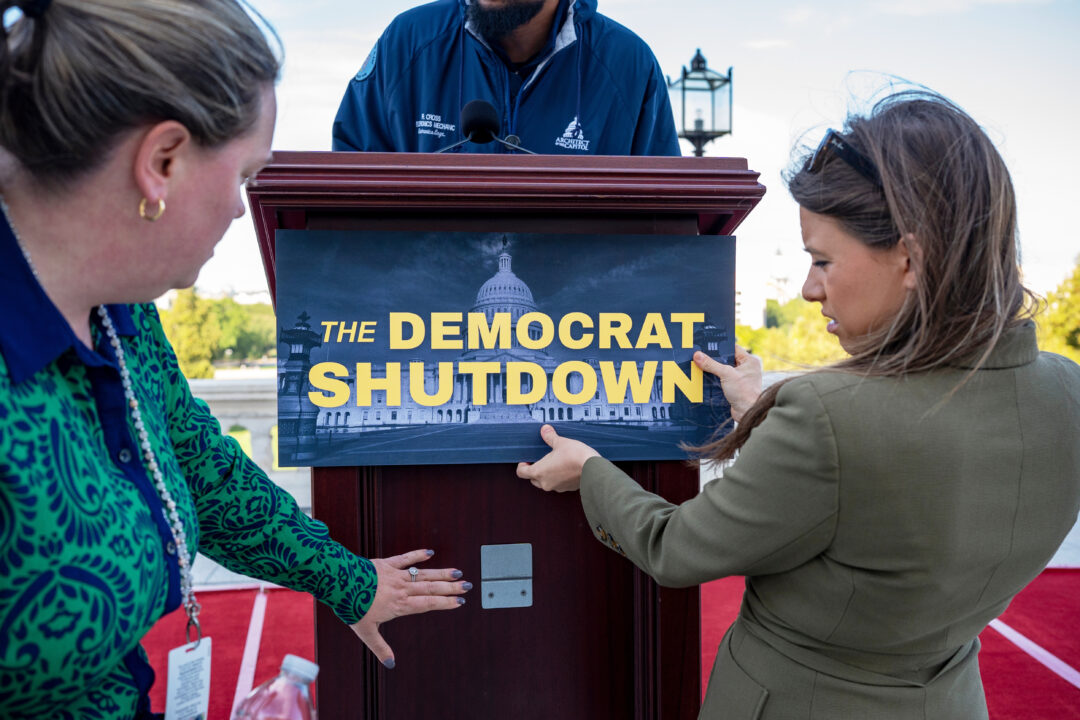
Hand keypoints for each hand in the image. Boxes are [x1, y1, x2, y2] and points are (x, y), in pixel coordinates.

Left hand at [349, 549, 469, 667]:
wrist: (340, 583)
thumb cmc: (352, 607)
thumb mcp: (366, 632)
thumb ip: (380, 647)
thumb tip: (391, 664)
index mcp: (399, 605)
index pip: (428, 604)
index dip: (445, 603)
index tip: (459, 602)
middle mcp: (402, 589)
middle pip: (431, 588)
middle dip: (450, 588)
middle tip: (467, 585)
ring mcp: (395, 575)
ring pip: (423, 574)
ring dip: (441, 573)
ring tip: (457, 572)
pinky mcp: (386, 564)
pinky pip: (405, 558)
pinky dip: (417, 555)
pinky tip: (429, 552)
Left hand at [516, 424, 599, 492]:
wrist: (593, 468)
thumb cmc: (575, 456)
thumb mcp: (561, 442)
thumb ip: (550, 437)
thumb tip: (545, 430)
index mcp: (539, 472)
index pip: (521, 473)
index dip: (522, 465)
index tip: (526, 460)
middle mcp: (546, 482)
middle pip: (533, 479)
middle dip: (535, 470)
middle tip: (541, 460)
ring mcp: (557, 487)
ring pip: (546, 483)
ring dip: (547, 475)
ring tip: (555, 463)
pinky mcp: (568, 488)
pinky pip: (559, 484)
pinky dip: (559, 478)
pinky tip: (566, 468)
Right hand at [694, 346, 761, 422]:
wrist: (747, 412)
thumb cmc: (743, 392)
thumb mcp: (726, 374)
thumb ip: (711, 364)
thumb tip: (697, 355)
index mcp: (749, 361)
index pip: (733, 348)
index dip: (720, 346)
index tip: (707, 344)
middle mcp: (746, 368)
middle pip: (727, 359)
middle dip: (714, 358)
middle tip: (700, 354)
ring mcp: (741, 378)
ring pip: (723, 369)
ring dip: (713, 369)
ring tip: (699, 364)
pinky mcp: (735, 387)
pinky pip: (722, 379)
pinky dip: (714, 378)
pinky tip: (704, 376)